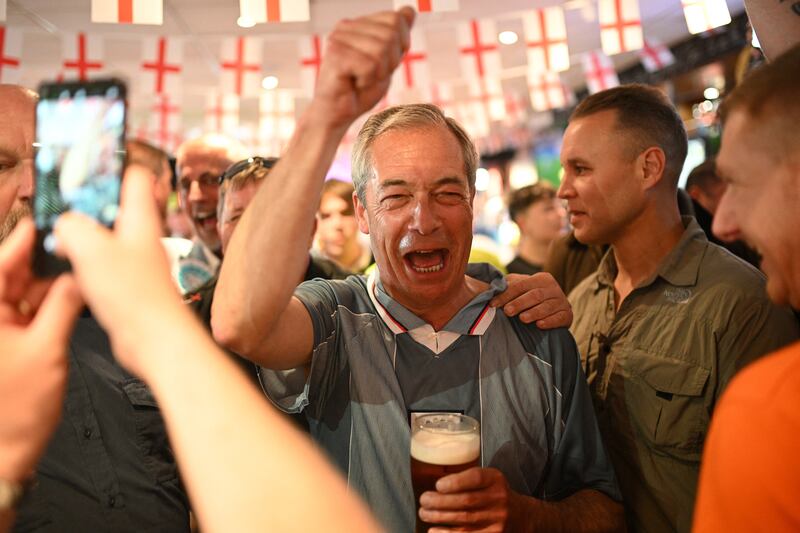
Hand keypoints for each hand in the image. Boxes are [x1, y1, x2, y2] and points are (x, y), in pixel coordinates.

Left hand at [0, 219, 81, 480]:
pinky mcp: (13, 340)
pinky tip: (77, 289)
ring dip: (52, 279)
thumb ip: (65, 305)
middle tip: (78, 236)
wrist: (6, 453)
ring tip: (84, 260)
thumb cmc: (18, 405)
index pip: (2, 263)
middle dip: (43, 256)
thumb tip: (84, 273)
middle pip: (14, 272)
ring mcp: (0, 327)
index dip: (24, 238)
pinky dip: (53, 300)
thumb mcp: (47, 349)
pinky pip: (33, 309)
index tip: (50, 216)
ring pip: (26, 290)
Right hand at [54, 165, 183, 375]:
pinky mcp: (132, 284)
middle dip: (89, 205)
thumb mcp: (91, 249)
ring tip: (63, 238)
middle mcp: (143, 236)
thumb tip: (65, 224)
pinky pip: (108, 263)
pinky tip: (74, 269)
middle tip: (64, 207)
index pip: (136, 177)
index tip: (86, 167)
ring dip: (87, 236)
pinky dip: (90, 262)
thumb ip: (72, 227)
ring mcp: (139, 261)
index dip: (113, 167)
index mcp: (141, 218)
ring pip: (110, 236)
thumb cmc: (133, 293)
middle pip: (118, 206)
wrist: (155, 338)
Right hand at [310, 7, 414, 129]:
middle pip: (391, 34)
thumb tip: (410, 10)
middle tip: (372, 75)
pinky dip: (368, 81)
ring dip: (379, 73)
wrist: (335, 116)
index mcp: (357, 25)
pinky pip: (371, 66)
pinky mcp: (336, 56)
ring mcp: (338, 40)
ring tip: (362, 80)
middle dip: (390, 62)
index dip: (401, 45)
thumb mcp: (385, 62)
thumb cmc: (358, 91)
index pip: (396, 19)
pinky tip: (355, 85)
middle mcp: (345, 27)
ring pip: (382, 50)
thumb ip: (396, 38)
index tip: (385, 63)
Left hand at [419, 467, 520, 531]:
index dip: (456, 482)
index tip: (438, 485)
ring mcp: (498, 520)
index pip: (476, 478)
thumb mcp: (488, 480)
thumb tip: (434, 487)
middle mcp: (499, 499)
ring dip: (439, 517)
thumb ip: (467, 480)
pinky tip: (434, 531)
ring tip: (424, 513)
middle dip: (440, 501)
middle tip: (424, 500)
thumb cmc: (494, 494)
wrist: (521, 516)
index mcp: (495, 480)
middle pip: (466, 501)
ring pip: (464, 520)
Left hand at [490, 272, 572, 328]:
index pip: (521, 285)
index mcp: (541, 278)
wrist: (555, 310)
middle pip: (535, 295)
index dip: (506, 294)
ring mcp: (562, 301)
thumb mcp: (521, 288)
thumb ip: (508, 286)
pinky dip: (549, 321)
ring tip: (522, 318)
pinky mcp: (568, 315)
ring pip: (547, 306)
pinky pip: (559, 318)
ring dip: (534, 312)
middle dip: (519, 303)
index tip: (493, 304)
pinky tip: (540, 325)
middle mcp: (553, 288)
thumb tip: (491, 288)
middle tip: (507, 311)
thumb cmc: (531, 298)